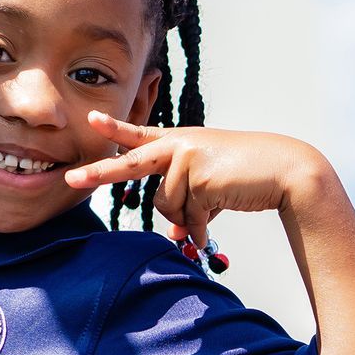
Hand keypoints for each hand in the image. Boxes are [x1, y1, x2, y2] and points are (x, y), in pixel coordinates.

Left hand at [64, 113, 330, 246]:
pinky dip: (198, 224)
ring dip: (188, 218)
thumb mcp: (213, 190)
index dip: (116, 129)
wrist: (284, 170)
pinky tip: (214, 218)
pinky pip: (184, 212)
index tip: (92, 119)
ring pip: (166, 203)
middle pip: (132, 163)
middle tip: (71, 182)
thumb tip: (175, 235)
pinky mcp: (196, 173)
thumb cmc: (250, 177)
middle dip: (100, 174)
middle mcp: (179, 145)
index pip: (142, 134)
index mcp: (181, 142)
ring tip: (211, 213)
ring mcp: (186, 157)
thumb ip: (189, 205)